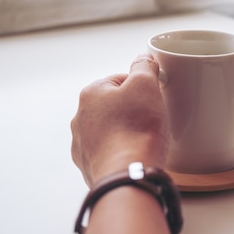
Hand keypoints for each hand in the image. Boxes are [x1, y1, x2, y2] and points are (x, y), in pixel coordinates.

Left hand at [71, 54, 168, 185]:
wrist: (129, 175)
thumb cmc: (136, 129)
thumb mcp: (146, 85)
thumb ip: (144, 66)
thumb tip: (143, 58)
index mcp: (90, 94)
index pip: (120, 80)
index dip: (142, 87)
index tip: (154, 97)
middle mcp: (80, 118)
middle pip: (115, 105)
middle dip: (133, 110)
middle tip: (152, 118)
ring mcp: (83, 145)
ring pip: (111, 129)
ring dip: (127, 131)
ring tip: (146, 139)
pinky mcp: (91, 167)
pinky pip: (110, 152)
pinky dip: (123, 152)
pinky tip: (136, 155)